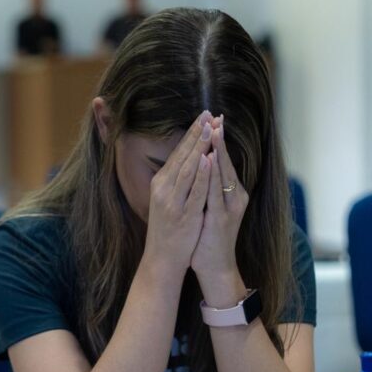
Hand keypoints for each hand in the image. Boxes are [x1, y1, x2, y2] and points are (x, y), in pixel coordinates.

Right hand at [143, 111, 213, 272]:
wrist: (161, 258)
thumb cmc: (168, 229)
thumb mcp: (167, 200)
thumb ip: (176, 180)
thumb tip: (188, 158)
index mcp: (161, 183)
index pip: (178, 152)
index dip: (192, 133)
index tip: (204, 115)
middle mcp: (164, 188)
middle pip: (183, 155)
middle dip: (197, 133)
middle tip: (209, 113)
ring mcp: (173, 201)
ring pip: (189, 169)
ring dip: (200, 147)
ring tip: (210, 128)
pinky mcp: (184, 214)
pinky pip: (195, 191)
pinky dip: (202, 174)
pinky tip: (209, 159)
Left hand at [191, 116, 249, 304]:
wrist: (214, 265)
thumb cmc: (209, 236)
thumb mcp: (210, 207)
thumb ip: (209, 187)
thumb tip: (202, 165)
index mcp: (231, 192)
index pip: (223, 160)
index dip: (218, 140)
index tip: (213, 119)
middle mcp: (235, 196)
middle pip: (226, 162)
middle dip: (219, 139)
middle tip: (215, 116)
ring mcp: (230, 207)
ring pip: (223, 173)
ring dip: (218, 150)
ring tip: (214, 129)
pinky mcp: (222, 217)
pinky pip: (216, 192)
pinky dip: (213, 175)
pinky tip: (209, 160)